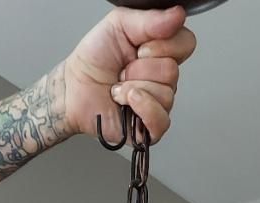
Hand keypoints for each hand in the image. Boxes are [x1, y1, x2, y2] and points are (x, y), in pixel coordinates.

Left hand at [63, 6, 196, 142]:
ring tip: (119, 88)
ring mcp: (159, 104)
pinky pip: (161, 119)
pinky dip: (141, 107)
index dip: (162, 44)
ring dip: (133, 88)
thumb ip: (150, 19)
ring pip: (165, 93)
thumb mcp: (119, 25)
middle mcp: (164, 79)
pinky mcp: (151, 129)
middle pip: (172, 70)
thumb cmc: (93, 61)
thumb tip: (178, 15)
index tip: (138, 47)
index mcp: (161, 52)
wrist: (73, 89)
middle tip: (123, 70)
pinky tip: (126, 102)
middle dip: (140, 68)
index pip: (186, 43)